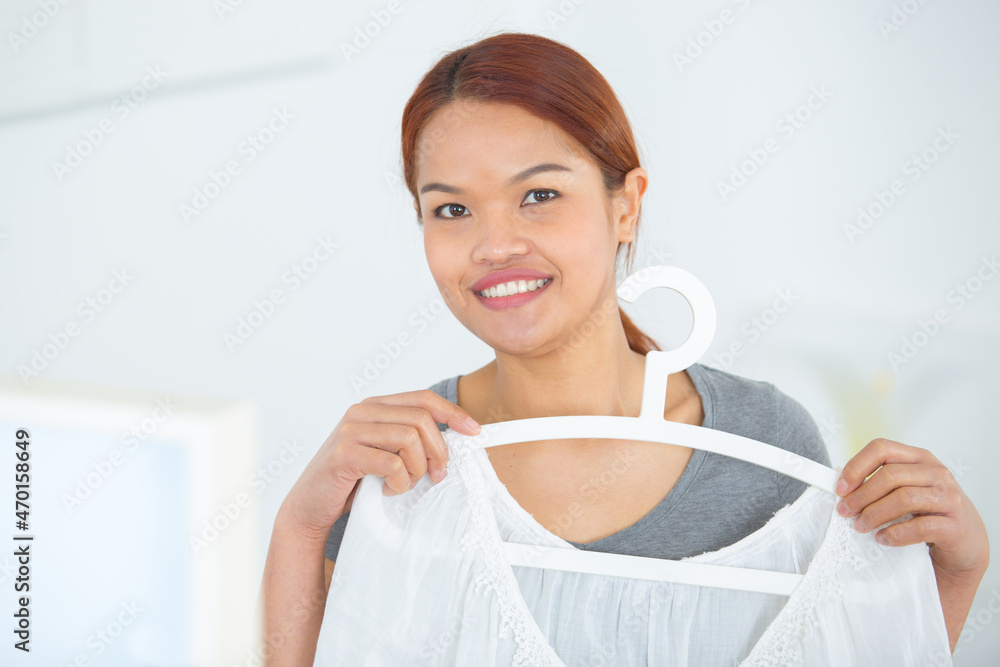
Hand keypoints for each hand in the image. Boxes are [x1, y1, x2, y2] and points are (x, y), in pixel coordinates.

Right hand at [278, 389, 480, 541]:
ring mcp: (350, 431)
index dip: (453, 413)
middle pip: (421, 420)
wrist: (310, 505)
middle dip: (438, 451)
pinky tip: (387, 490)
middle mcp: (361, 412)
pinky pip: (392, 464)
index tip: (475, 431)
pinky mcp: (343, 455)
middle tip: (436, 475)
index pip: (423, 399)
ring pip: (409, 439)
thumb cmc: (353, 480)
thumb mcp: (384, 453)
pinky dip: (399, 483)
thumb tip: (455, 440)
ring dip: (417, 469)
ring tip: (405, 484)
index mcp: (374, 406)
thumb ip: (408, 440)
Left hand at [834, 437, 988, 576]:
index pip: (881, 448)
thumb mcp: (906, 490)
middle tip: (845, 511)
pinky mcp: (956, 525)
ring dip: (875, 514)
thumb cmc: (929, 513)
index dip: (856, 466)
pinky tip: (883, 539)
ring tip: (860, 526)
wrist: (967, 543)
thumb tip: (842, 489)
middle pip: (890, 475)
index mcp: (919, 458)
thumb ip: (881, 484)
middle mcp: (936, 473)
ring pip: (904, 498)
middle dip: (861, 495)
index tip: (840, 488)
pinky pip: (920, 527)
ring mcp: (949, 498)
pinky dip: (896, 534)